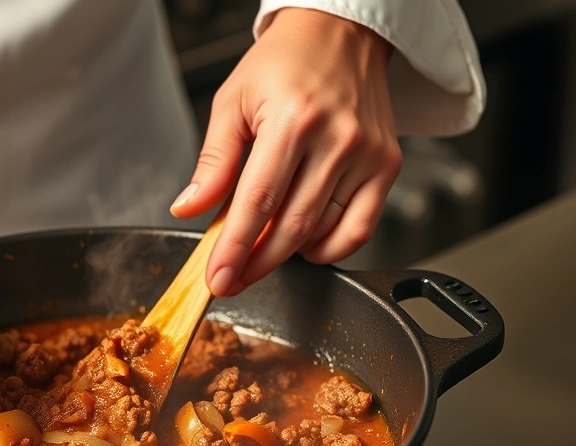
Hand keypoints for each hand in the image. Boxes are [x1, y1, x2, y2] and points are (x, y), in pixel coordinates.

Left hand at [170, 8, 401, 295]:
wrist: (339, 33)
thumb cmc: (283, 63)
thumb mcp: (233, 102)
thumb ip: (214, 161)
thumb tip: (189, 208)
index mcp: (294, 120)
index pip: (258, 201)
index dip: (235, 247)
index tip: (219, 278)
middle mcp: (337, 138)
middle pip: (291, 225)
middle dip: (256, 263)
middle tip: (232, 280)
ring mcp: (367, 154)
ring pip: (323, 231)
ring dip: (287, 256)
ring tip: (259, 258)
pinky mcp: (386, 164)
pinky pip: (360, 227)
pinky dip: (331, 248)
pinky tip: (305, 247)